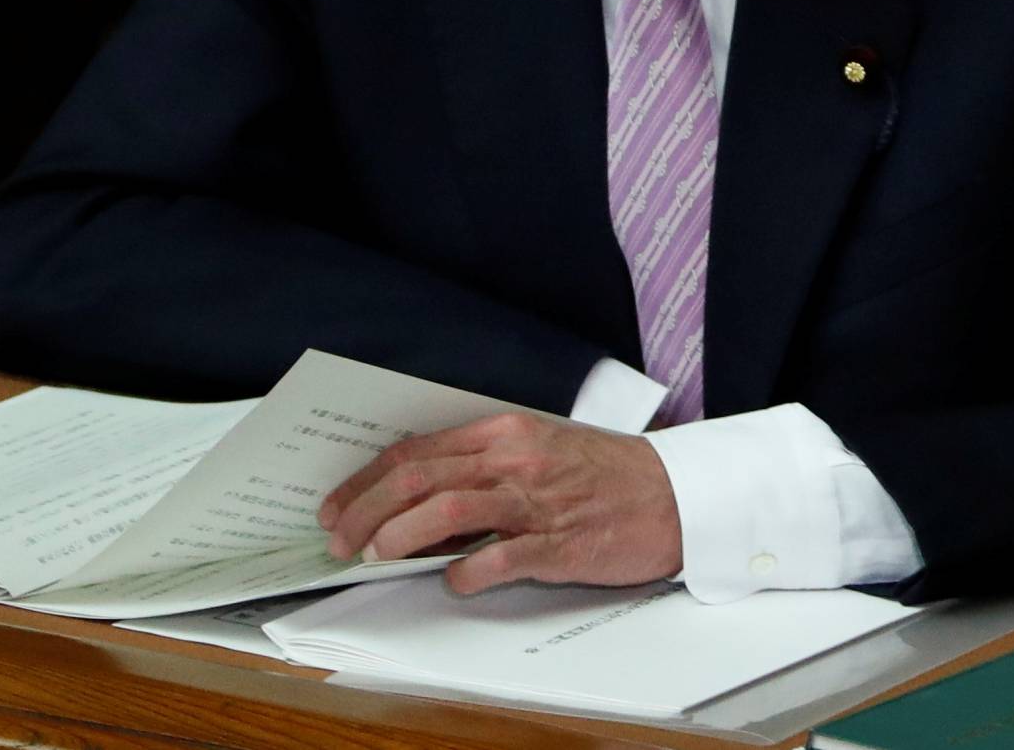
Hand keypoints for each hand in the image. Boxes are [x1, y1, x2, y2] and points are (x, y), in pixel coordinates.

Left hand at [317, 412, 683, 594]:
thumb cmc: (607, 473)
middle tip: (339, 539)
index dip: (366, 481)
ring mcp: (537, 501)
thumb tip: (420, 498)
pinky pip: (500, 558)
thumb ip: (485, 467)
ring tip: (375, 557)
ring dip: (400, 536)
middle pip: (419, 478)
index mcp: (506, 432)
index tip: (338, 506)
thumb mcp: (541, 450)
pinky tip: (453, 582)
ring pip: (448, 509)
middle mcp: (515, 460)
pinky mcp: (560, 544)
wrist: (676, 493)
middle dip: (366, 511)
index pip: (417, 452)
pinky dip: (466, 572)